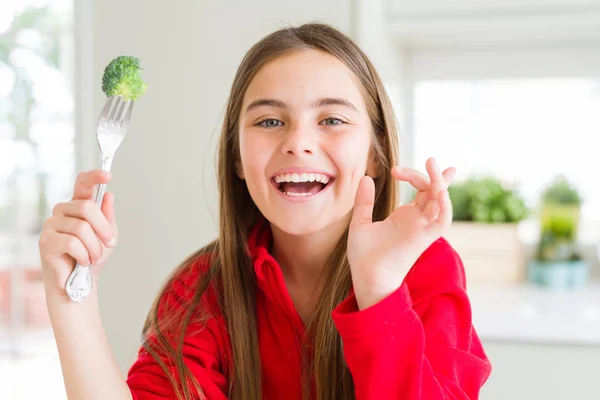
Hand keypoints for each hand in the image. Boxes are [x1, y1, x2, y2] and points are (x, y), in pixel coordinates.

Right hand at [38, 169, 117, 296]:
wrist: (80, 282)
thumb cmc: (92, 256)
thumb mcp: (107, 235)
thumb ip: (107, 216)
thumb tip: (109, 195)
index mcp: (78, 205)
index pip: (83, 184)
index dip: (94, 177)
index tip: (108, 175)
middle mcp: (63, 210)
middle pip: (87, 207)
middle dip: (103, 228)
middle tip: (110, 243)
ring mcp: (52, 224)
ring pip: (81, 228)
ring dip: (95, 247)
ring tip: (94, 257)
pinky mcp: (46, 241)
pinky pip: (72, 243)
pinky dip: (84, 254)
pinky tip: (83, 261)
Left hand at [347, 158, 455, 309]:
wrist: (367, 277)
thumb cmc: (364, 257)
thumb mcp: (360, 223)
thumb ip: (364, 202)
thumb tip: (366, 178)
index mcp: (404, 217)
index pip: (422, 191)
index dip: (420, 176)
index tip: (396, 170)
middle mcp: (417, 221)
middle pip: (434, 193)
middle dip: (434, 175)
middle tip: (424, 161)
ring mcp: (422, 228)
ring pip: (441, 202)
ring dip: (441, 183)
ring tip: (434, 164)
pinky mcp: (424, 237)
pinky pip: (443, 219)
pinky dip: (444, 202)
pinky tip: (437, 187)